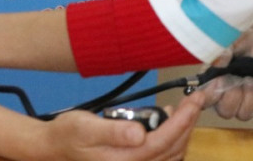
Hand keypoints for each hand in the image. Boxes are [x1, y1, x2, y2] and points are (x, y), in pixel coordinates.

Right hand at [40, 92, 202, 160]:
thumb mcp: (85, 127)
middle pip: (173, 148)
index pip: (163, 140)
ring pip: (172, 154)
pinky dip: (174, 140)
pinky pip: (164, 156)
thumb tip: (139, 132)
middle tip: (196, 98)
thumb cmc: (69, 133)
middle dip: (188, 122)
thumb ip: (113, 131)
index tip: (193, 99)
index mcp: (124, 160)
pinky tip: (170, 122)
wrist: (56, 147)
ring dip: (184, 131)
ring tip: (186, 108)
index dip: (182, 121)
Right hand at [200, 16, 252, 120]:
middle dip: (234, 98)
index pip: (205, 101)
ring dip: (250, 97)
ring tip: (252, 79)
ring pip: (244, 114)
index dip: (210, 98)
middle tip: (240, 80)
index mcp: (212, 81)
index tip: (220, 82)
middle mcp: (225, 93)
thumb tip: (216, 66)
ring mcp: (244, 96)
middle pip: (225, 112)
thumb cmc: (239, 36)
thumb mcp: (227, 42)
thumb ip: (220, 55)